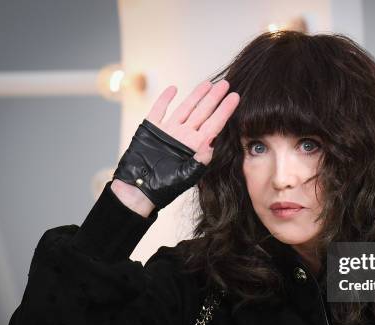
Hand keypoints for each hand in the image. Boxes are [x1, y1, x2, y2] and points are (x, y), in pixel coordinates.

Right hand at [111, 79, 239, 209]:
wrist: (139, 189)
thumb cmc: (164, 187)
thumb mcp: (187, 175)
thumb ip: (200, 159)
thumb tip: (213, 145)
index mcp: (195, 146)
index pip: (215, 124)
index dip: (225, 110)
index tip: (235, 97)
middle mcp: (184, 136)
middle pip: (202, 112)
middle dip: (214, 98)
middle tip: (225, 84)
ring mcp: (168, 131)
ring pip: (185, 108)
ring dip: (196, 96)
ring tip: (207, 84)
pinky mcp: (151, 129)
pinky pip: (159, 110)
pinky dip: (165, 99)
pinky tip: (173, 89)